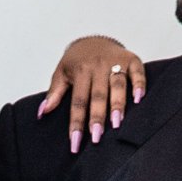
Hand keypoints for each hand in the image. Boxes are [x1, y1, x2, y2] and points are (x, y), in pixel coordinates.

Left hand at [40, 35, 146, 151]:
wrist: (94, 38)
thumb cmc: (78, 61)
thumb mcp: (61, 73)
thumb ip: (54, 93)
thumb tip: (42, 112)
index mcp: (80, 70)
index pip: (78, 101)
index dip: (76, 122)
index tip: (75, 142)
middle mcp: (98, 66)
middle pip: (98, 95)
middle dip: (97, 116)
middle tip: (97, 136)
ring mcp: (115, 62)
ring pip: (117, 85)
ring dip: (117, 104)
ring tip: (117, 123)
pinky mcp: (131, 59)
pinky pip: (137, 71)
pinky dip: (139, 84)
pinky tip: (138, 99)